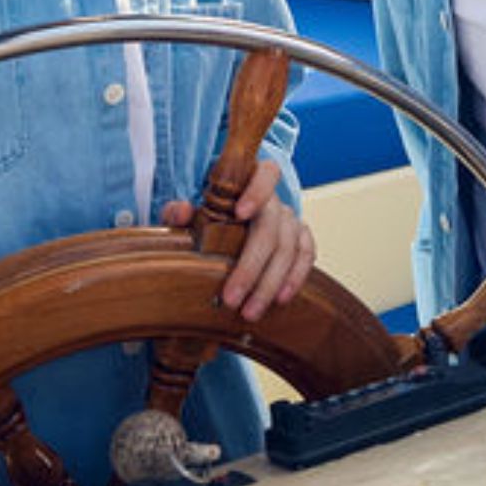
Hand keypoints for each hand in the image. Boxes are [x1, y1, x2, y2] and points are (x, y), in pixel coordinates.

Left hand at [160, 157, 313, 321]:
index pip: (265, 175)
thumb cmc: (206, 217)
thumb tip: (181, 210)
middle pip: (271, 228)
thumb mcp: (188, 213)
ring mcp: (290, 220)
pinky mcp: (301, 238)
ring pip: (289, 249)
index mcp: (249, 181)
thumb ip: (178, 211)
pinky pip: (306, 255)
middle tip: (231, 299)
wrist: (228, 225)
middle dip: (251, 267)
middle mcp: (275, 200)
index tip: (240, 213)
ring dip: (270, 283)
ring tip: (251, 311)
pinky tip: (280, 299)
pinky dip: (295, 278)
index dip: (256, 191)